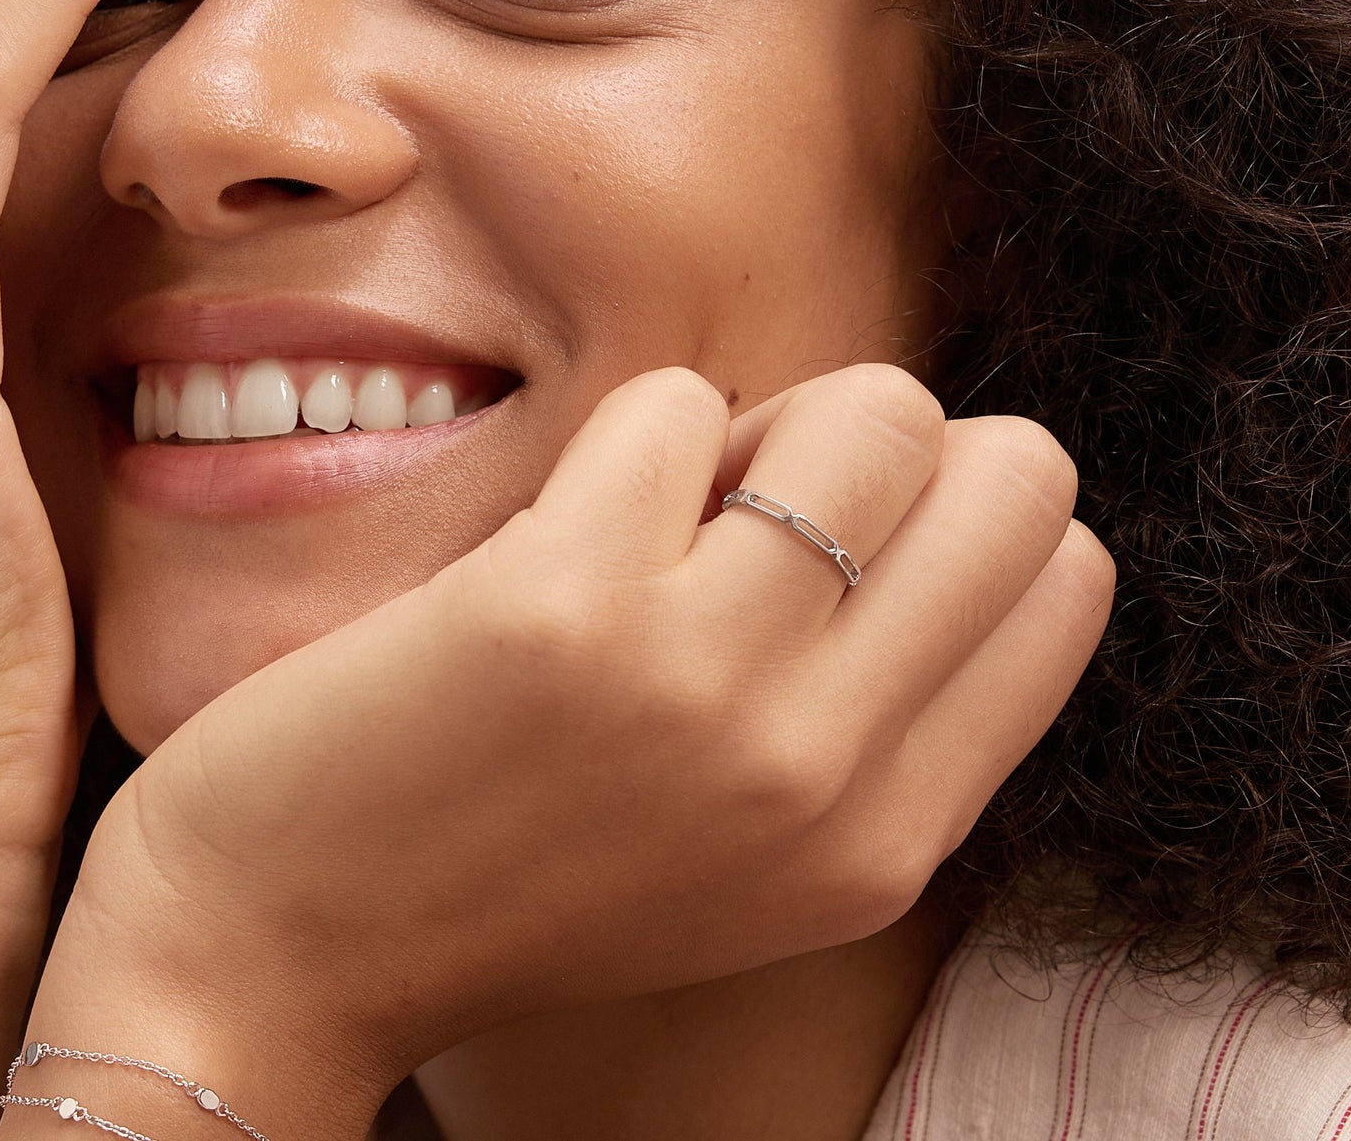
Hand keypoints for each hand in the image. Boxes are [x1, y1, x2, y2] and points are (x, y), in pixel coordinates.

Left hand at [41, 365, 1112, 1134]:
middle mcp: (826, 770)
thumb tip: (932, 483)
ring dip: (764, 423)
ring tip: (663, 514)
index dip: (958, 515)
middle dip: (891, 449)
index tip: (843, 547)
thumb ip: (870, 711)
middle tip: (763, 511)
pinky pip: (676, 400)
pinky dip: (626, 432)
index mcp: (889, 839)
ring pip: (875, 408)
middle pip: (1014, 470)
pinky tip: (558, 527)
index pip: (1069, 578)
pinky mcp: (569, 601)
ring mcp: (704, 683)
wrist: (280, 950)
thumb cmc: (514, 868)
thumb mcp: (748, 852)